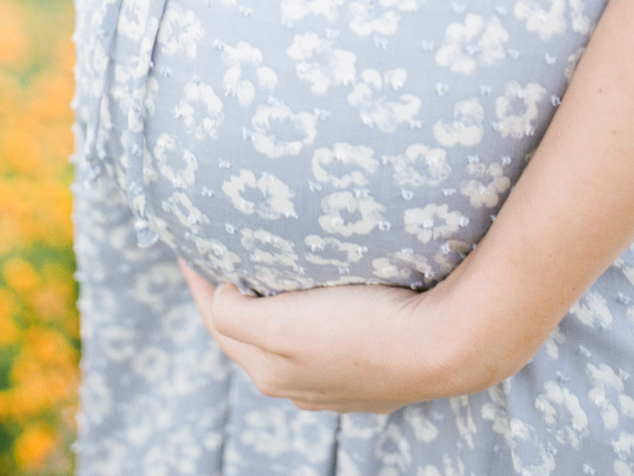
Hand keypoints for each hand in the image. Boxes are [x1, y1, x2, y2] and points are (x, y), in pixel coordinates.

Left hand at [179, 261, 450, 414]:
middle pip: (248, 338)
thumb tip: (223, 297)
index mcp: (271, 371)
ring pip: (286, 345)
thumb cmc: (363, 327)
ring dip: (269, 313)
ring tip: (266, 278)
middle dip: (230, 302)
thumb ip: (237, 315)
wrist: (446, 347)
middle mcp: (299, 386)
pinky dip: (306, 324)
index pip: (218, 322)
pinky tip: (319, 306)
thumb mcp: (282, 323)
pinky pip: (323, 346)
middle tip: (221, 261)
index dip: (200, 285)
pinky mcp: (372, 373)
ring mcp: (337, 384)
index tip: (188, 248)